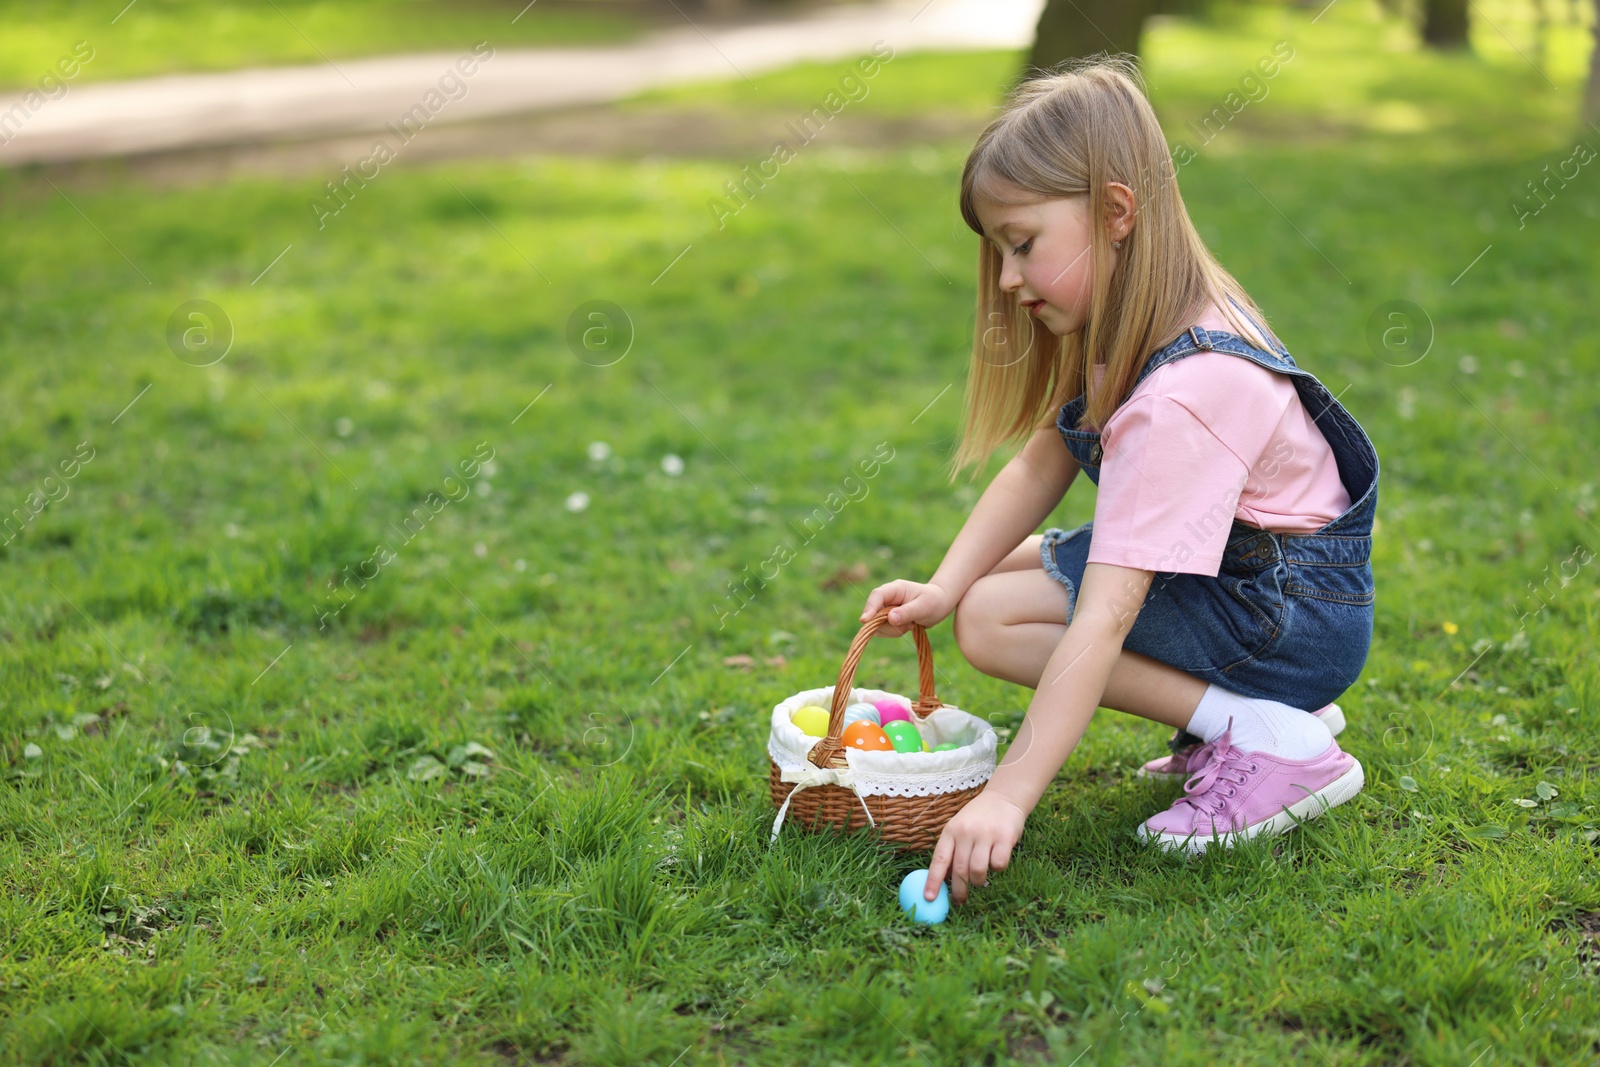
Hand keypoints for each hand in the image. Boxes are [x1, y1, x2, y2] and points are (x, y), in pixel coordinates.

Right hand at [859, 579, 954, 637]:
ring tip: (911, 624)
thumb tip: (890, 618)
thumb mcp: (924, 606)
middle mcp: (887, 598)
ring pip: (877, 625)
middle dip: (889, 625)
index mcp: (895, 589)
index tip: (865, 620)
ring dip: (893, 630)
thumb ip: (907, 612)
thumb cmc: (933, 601)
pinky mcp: (886, 619)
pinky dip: (895, 633)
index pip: (877, 596)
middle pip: (874, 614)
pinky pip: (883, 631)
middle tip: (909, 625)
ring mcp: (885, 609)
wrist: (939, 604)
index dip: (869, 607)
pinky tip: (908, 626)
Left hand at [925, 790, 1028, 904]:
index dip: (933, 880)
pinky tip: (996, 860)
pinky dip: (997, 869)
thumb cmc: (978, 819)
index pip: (939, 860)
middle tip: (960, 900)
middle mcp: (966, 832)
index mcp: (951, 831)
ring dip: (978, 881)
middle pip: (960, 870)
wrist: (1003, 798)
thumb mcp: (959, 829)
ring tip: (980, 879)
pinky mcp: (1005, 838)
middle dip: (959, 890)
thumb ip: (952, 851)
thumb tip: (944, 880)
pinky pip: (998, 864)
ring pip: (978, 870)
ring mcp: (986, 834)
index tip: (929, 898)